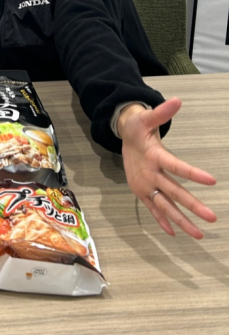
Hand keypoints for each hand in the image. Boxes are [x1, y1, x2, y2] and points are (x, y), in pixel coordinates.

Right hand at [119, 98, 216, 239]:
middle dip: (192, 206)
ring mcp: (145, 186)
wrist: (121, 138)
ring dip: (182, 221)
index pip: (176, 166)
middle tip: (212, 217)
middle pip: (173, 192)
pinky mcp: (141, 192)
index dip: (193, 173)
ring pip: (165, 207)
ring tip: (199, 234)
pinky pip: (153, 209)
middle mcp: (150, 175)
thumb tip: (177, 100)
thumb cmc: (138, 128)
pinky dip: (163, 221)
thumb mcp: (147, 118)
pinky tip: (175, 233)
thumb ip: (162, 112)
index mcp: (154, 157)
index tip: (212, 180)